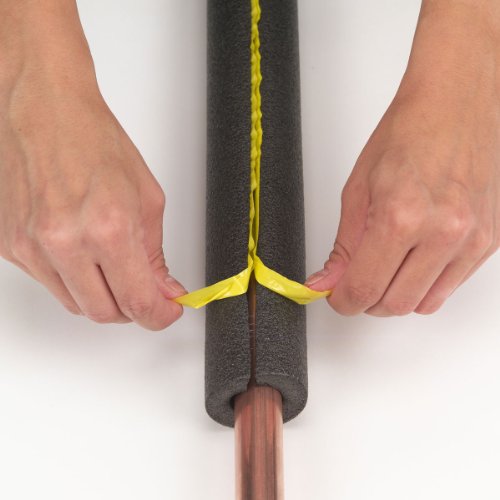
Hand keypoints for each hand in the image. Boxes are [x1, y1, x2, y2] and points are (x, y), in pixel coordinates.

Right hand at [0, 0, 184, 329]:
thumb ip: (154, 253)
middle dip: (132, 309)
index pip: (137, 302)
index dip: (158, 316)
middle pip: (105, 313)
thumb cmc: (93, 140)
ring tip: (113, 265)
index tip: (166, 312)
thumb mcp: (146, 197)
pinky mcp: (10, 247)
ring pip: (76, 303)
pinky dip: (73, 278)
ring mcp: (31, 247)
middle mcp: (64, 242)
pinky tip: (82, 250)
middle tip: (146, 291)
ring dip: (102, 295)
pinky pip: (50, 283)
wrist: (43, 109)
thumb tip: (163, 290)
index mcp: (107, 227)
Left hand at [306, 1, 499, 315]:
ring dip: (395, 297)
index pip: (364, 288)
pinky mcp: (488, 241)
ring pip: (422, 304)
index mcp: (400, 216)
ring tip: (385, 269)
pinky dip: (424, 286)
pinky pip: (449, 288)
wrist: (456, 104)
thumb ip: (344, 245)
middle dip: (366, 301)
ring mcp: (470, 239)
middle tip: (356, 281)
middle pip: (394, 304)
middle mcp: (441, 233)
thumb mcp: (358, 189)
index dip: (344, 301)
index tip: (337, 297)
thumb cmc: (407, 134)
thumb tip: (328, 281)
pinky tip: (413, 262)